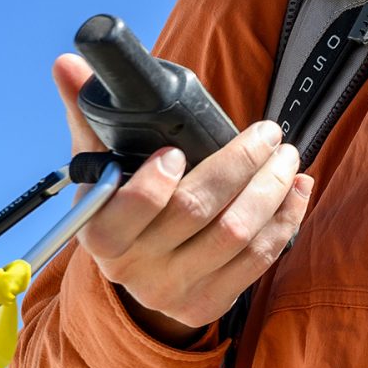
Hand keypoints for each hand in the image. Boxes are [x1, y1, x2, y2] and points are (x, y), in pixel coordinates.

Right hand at [52, 54, 314, 346]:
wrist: (139, 274)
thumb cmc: (123, 207)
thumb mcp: (100, 168)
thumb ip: (90, 117)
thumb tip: (70, 64)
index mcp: (101, 233)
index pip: (126, 211)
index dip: (153, 183)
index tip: (176, 150)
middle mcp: (135, 267)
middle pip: (196, 212)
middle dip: (239, 165)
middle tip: (267, 134)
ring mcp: (175, 289)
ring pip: (236, 234)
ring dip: (271, 189)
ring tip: (287, 156)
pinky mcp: (210, 302)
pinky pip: (259, 258)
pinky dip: (286, 219)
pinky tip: (298, 189)